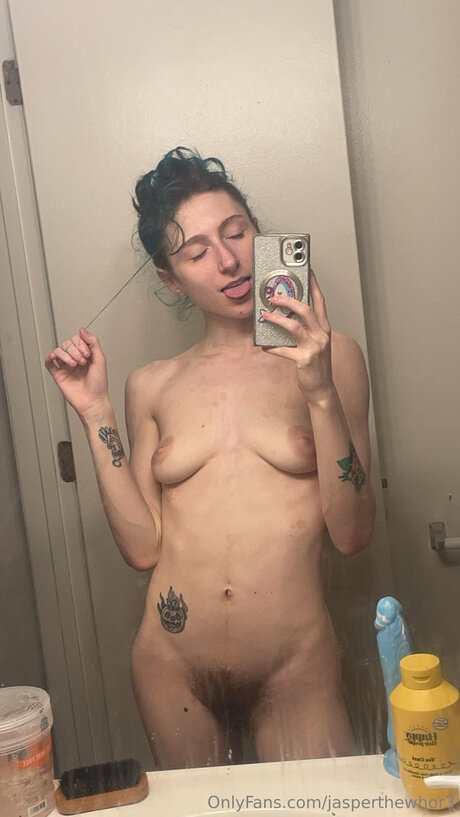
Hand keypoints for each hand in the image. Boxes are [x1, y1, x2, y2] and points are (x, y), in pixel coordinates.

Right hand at [45, 327, 109, 419]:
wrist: (93, 401)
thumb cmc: (99, 384)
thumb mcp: (100, 359)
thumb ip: (93, 342)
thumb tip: (82, 330)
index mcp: (85, 354)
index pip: (77, 339)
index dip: (81, 344)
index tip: (88, 355)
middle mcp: (75, 359)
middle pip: (67, 343)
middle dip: (75, 350)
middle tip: (82, 362)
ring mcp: (66, 366)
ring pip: (59, 351)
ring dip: (66, 355)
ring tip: (74, 364)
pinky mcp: (58, 374)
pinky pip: (49, 362)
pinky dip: (50, 357)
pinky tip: (55, 358)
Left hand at [261, 271, 333, 403]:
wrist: (322, 389)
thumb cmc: (316, 365)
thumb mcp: (314, 343)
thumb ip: (305, 330)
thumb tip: (285, 316)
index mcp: (324, 329)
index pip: (320, 302)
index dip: (313, 285)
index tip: (306, 272)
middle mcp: (321, 335)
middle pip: (306, 310)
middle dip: (289, 300)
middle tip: (274, 297)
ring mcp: (314, 347)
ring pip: (295, 326)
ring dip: (277, 319)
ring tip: (265, 315)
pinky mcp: (305, 360)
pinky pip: (284, 350)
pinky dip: (272, 347)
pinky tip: (264, 345)